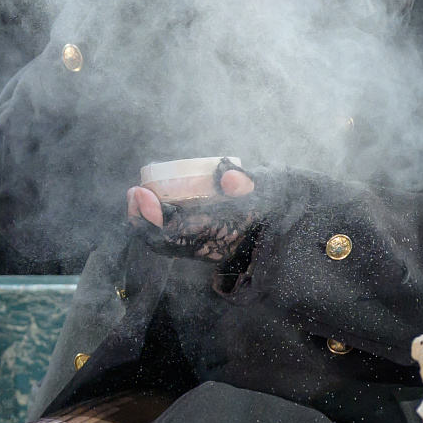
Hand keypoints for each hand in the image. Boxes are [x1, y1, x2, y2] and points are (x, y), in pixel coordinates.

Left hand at [126, 158, 265, 264]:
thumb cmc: (278, 196)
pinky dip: (156, 223)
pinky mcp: (203, 240)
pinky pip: (172, 239)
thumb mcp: (271, 186)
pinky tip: (149, 202)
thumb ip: (250, 182)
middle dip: (143, 220)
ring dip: (146, 222)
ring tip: (135, 195)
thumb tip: (227, 176)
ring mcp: (206, 247)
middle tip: (133, 192)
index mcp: (224, 236)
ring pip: (167, 243)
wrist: (288, 211)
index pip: (179, 234)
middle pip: (166, 243)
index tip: (141, 193)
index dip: (155, 217)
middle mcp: (212, 247)